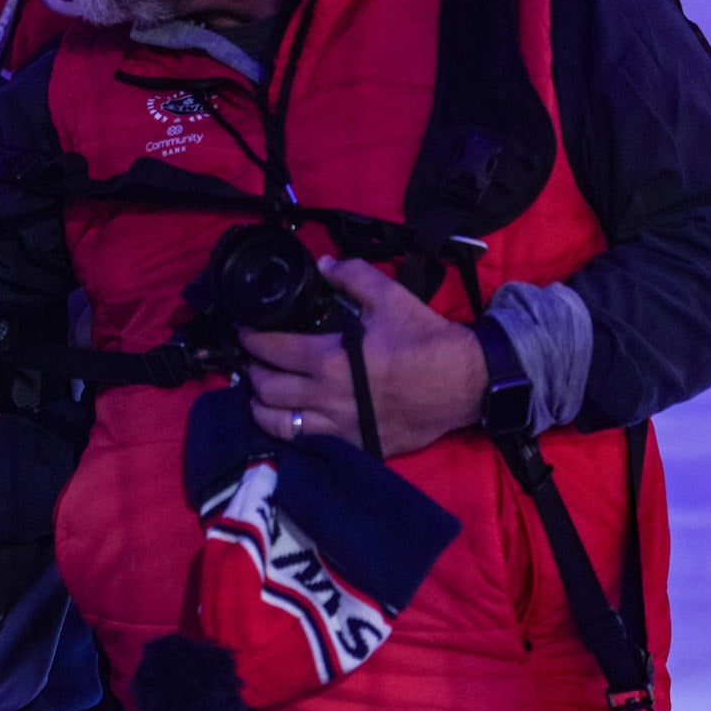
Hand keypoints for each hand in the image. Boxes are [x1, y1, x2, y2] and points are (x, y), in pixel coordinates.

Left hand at [242, 256, 486, 457]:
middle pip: (268, 389)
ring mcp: (340, 427)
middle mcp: (328, 398)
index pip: (274, 350)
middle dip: (252, 372)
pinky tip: (288, 423)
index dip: (251, 340)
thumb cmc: (426, 341)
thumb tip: (324, 264)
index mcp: (330, 360)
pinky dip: (290, 435)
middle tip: (251, 361)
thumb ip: (353, 276)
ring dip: (261, 409)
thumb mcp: (390, 297)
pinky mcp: (356, 445)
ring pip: (280, 424)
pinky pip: (310, 445)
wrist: (466, 383)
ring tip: (258, 396)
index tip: (244, 333)